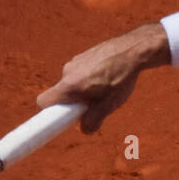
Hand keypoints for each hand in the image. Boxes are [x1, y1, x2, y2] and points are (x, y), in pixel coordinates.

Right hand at [35, 23, 167, 133]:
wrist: (135, 49)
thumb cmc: (122, 77)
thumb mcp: (109, 104)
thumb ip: (94, 120)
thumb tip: (86, 130)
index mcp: (69, 85)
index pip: (43, 102)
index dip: (49, 113)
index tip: (61, 119)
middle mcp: (67, 72)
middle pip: (62, 94)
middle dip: (75, 102)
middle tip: (96, 103)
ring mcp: (75, 61)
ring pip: (73, 83)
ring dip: (85, 89)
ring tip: (108, 87)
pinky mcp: (84, 55)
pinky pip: (81, 73)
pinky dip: (90, 78)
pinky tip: (110, 76)